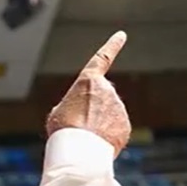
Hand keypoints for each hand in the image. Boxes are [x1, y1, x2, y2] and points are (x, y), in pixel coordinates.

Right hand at [46, 31, 130, 155]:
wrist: (79, 149)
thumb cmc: (65, 130)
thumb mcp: (60, 111)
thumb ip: (77, 105)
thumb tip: (87, 114)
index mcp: (88, 80)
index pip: (102, 58)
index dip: (112, 46)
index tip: (121, 35)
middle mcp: (107, 90)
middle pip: (101, 99)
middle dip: (94, 110)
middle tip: (80, 125)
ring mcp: (118, 108)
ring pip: (109, 116)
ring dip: (99, 126)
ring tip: (87, 137)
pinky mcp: (125, 126)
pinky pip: (116, 130)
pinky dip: (108, 137)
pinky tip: (97, 144)